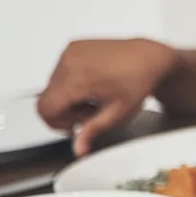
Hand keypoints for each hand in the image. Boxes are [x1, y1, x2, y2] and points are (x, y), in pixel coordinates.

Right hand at [36, 39, 176, 155]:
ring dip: (68, 95)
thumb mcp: (117, 113)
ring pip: (52, 85)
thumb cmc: (139, 81)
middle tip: (91, 110)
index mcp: (76, 79)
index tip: (75, 124)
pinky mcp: (73, 46)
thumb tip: (78, 150)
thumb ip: (92, 132)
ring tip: (94, 95)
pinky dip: (70, 81)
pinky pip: (60, 70)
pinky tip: (92, 83)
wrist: (150, 57)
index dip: (57, 122)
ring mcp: (70, 52)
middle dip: (65, 110)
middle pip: (47, 98)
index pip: (45, 108)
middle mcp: (69, 62)